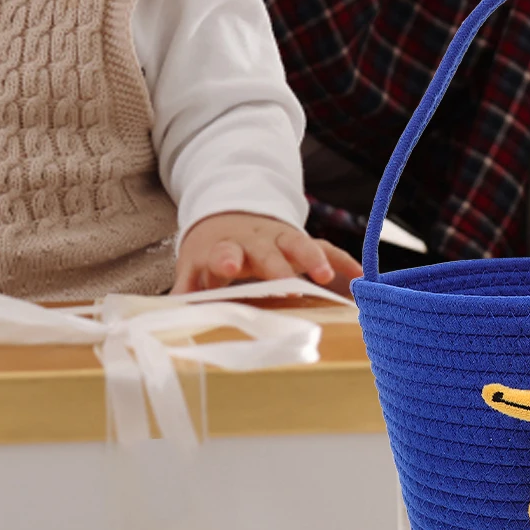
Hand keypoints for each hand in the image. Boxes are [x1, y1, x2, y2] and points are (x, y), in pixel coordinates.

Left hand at [173, 211, 363, 295]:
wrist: (228, 216)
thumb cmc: (211, 253)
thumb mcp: (194, 267)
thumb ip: (186, 289)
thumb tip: (168, 313)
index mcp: (224, 248)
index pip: (222, 253)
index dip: (224, 260)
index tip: (226, 268)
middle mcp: (254, 241)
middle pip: (265, 251)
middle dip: (275, 265)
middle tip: (286, 283)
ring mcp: (279, 239)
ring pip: (298, 243)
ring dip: (312, 257)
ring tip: (326, 276)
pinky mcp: (300, 243)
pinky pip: (325, 248)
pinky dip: (342, 260)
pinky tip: (361, 276)